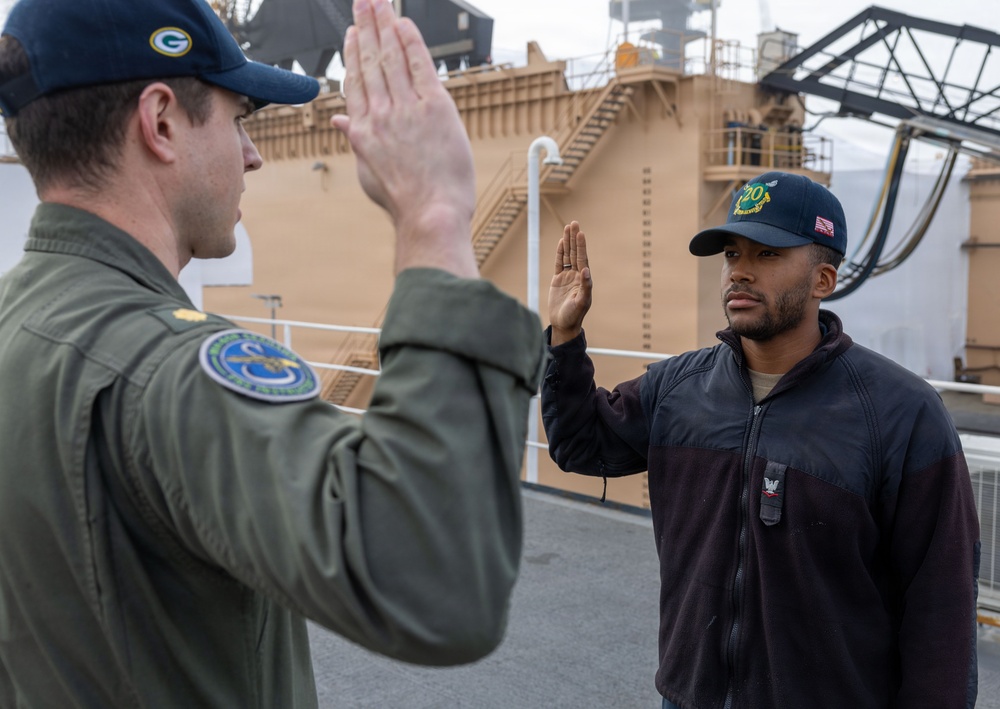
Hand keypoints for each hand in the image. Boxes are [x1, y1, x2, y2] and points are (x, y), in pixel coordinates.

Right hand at [331, 0, 476, 277]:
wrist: (429, 213)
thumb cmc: (403, 202)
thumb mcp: (369, 173)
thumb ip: (354, 141)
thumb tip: (339, 122)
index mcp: (362, 131)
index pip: (355, 83)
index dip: (354, 54)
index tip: (353, 34)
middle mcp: (379, 114)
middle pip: (371, 62)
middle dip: (367, 28)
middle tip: (363, 2)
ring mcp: (406, 109)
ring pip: (392, 58)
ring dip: (385, 25)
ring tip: (379, 2)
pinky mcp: (434, 108)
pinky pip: (419, 65)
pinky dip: (410, 42)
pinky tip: (404, 24)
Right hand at [548, 222, 591, 344]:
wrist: (563, 324)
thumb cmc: (574, 315)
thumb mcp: (581, 302)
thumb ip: (585, 286)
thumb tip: (586, 271)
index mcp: (584, 279)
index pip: (582, 258)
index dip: (581, 246)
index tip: (580, 233)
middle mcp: (576, 275)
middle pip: (575, 253)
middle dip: (574, 238)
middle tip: (574, 223)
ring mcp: (567, 277)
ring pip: (567, 255)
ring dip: (567, 242)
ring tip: (567, 227)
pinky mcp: (558, 280)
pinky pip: (559, 263)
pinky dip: (560, 253)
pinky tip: (561, 243)